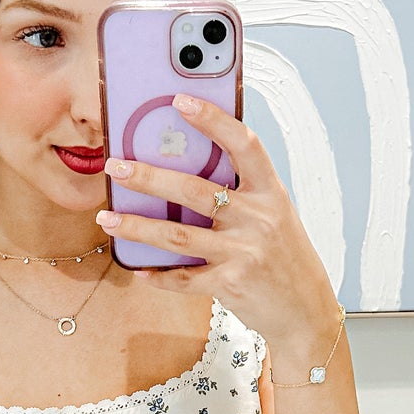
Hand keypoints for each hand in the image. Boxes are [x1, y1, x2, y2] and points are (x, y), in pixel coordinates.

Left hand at [96, 91, 340, 355]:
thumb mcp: (275, 216)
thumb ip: (241, 194)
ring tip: (107, 218)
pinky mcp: (231, 284)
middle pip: (194, 191)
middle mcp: (259, 219)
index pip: (244, 145)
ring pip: (178, 236)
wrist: (306, 311)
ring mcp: (244, 253)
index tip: (179, 102)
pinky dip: (158, 275)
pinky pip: (184, 278)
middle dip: (148, 177)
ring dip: (137, 227)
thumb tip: (187, 168)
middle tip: (115, 167)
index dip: (213, 120)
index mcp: (270, 193)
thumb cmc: (285, 258)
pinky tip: (138, 269)